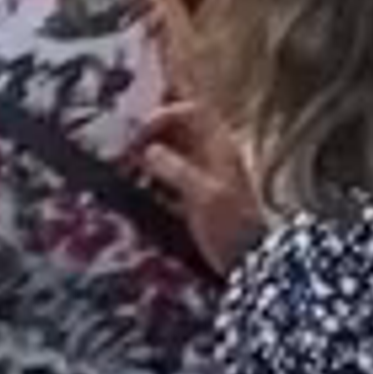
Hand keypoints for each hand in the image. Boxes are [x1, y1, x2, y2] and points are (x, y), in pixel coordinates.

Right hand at [133, 99, 259, 271]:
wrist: (247, 262)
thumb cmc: (230, 226)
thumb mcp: (204, 195)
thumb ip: (176, 169)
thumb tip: (148, 150)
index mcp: (219, 145)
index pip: (191, 110)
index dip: (165, 114)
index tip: (141, 133)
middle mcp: (211, 151)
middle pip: (183, 120)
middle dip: (157, 115)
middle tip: (128, 117)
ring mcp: (202, 170)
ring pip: (174, 143)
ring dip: (150, 141)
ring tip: (125, 146)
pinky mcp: (193, 191)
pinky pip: (169, 168)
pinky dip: (152, 166)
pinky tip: (134, 174)